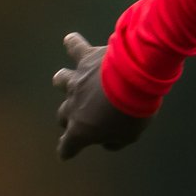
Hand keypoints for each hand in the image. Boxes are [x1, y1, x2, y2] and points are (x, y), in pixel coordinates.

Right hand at [53, 32, 148, 159]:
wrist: (135, 80)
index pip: (68, 145)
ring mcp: (77, 80)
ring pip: (61, 80)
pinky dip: (73, 44)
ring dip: (63, 82)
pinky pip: (75, 47)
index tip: (66, 154)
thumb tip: (108, 142)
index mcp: (81, 129)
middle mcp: (73, 104)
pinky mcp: (87, 58)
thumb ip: (115, 141)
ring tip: (65, 80)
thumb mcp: (128, 137)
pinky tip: (71, 41)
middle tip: (81, 116)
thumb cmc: (132, 113)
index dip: (67, 150)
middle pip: (63, 114)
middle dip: (69, 118)